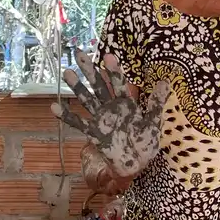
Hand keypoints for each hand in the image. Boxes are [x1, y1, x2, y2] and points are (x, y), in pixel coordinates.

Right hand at [50, 49, 168, 189]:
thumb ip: (156, 103)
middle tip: (79, 54)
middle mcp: (111, 108)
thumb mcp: (154, 122)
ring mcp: (101, 120)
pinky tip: (54, 106)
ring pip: (87, 100)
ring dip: (77, 88)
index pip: (118, 83)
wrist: (138, 166)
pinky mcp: (94, 134)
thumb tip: (165, 81)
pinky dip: (66, 116)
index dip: (113, 70)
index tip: (108, 55)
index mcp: (126, 104)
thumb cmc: (146, 144)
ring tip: (67, 72)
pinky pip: (78, 123)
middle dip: (90, 71)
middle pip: (98, 86)